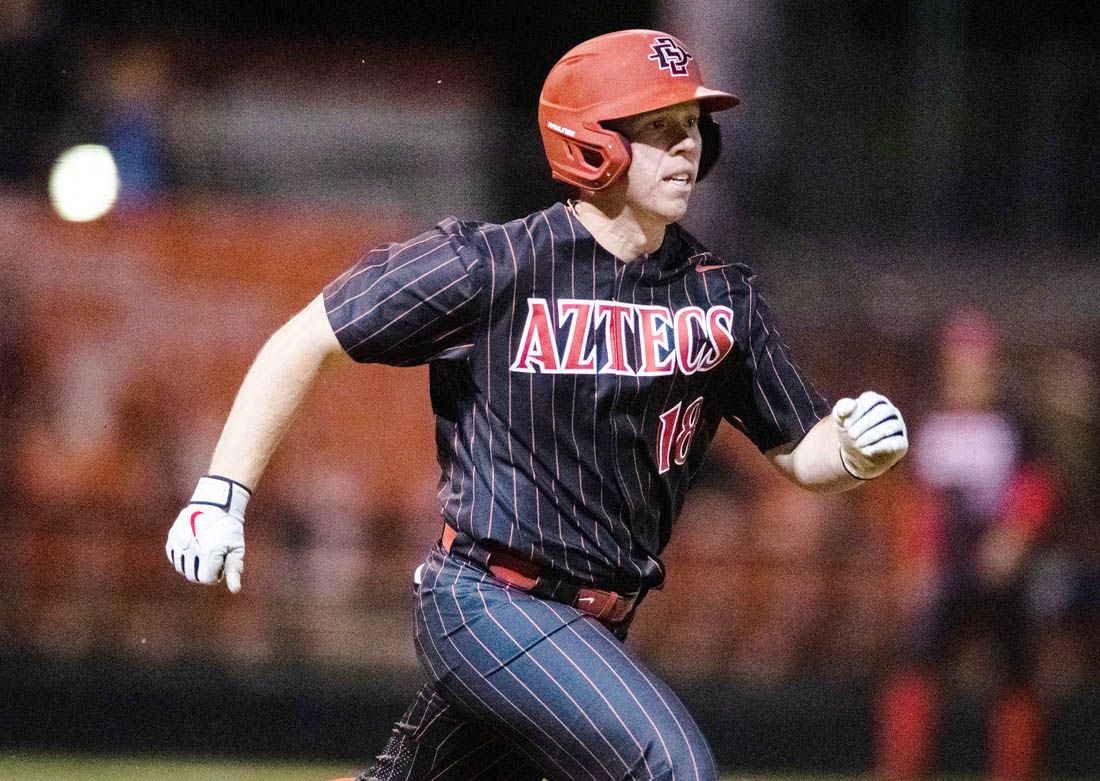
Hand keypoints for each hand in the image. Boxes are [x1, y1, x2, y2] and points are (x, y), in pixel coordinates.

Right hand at [166, 476, 249, 592]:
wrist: (216, 504)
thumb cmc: (229, 528)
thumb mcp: (236, 548)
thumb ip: (234, 569)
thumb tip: (235, 590)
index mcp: (209, 552)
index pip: (207, 579)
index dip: (216, 575)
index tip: (222, 565)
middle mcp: (192, 548)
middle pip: (192, 576)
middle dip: (204, 573)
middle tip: (213, 560)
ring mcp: (180, 542)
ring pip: (181, 568)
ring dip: (192, 566)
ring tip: (204, 553)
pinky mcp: (172, 537)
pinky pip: (174, 557)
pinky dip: (182, 558)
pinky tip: (193, 549)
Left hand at [833, 391, 907, 479]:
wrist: (857, 456)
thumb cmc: (850, 432)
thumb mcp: (840, 420)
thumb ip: (842, 409)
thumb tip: (851, 404)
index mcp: (875, 401)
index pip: (871, 399)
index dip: (858, 411)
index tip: (846, 425)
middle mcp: (890, 411)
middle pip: (883, 411)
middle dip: (864, 424)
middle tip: (851, 435)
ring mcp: (898, 427)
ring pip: (891, 426)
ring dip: (872, 435)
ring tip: (858, 444)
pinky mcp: (901, 443)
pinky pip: (896, 442)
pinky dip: (880, 447)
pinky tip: (867, 451)